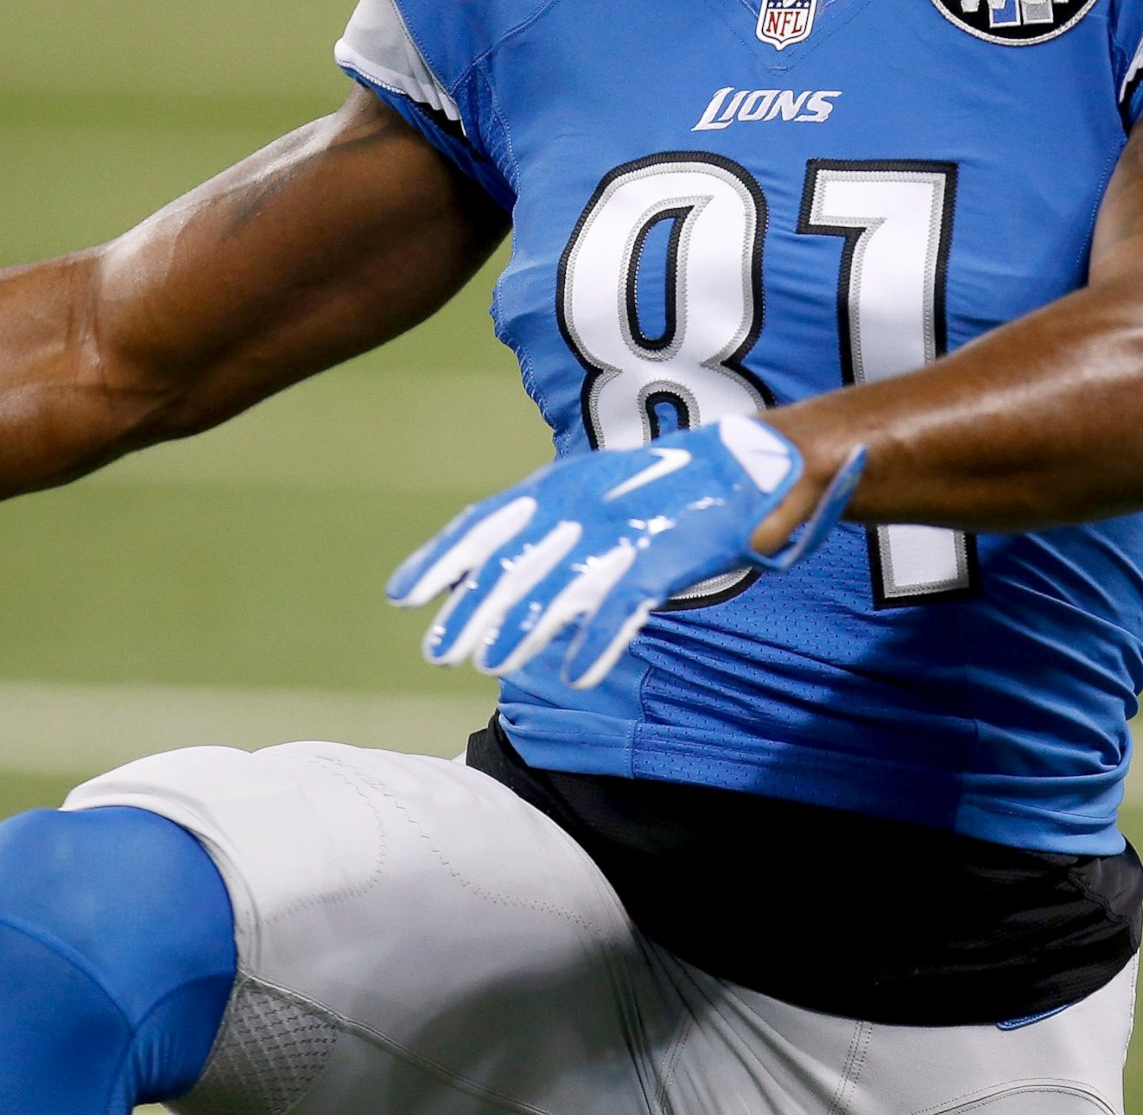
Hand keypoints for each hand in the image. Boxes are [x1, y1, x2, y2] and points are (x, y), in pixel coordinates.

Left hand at [386, 415, 864, 689]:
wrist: (743, 469)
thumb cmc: (656, 490)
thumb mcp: (584, 498)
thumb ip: (534, 531)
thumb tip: (469, 573)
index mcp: (556, 487)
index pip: (482, 522)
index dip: (439, 559)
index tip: (399, 595)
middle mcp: (579, 504)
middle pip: (511, 562)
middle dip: (471, 608)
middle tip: (437, 651)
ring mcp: (621, 530)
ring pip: (559, 585)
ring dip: (521, 628)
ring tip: (490, 664)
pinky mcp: (663, 555)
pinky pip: (623, 603)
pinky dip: (599, 638)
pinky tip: (576, 673)